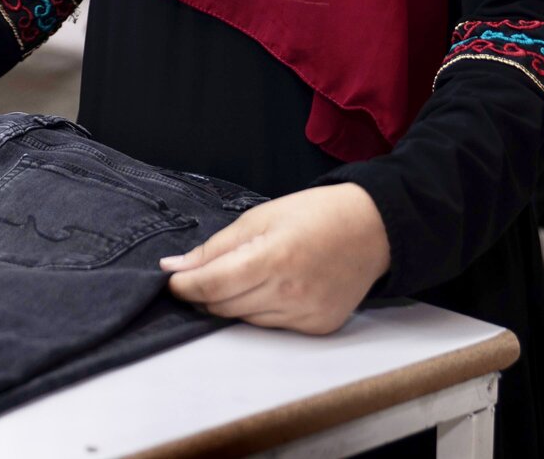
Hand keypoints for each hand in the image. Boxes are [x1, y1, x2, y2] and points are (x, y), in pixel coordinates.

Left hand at [161, 183, 390, 334]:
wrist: (372, 229)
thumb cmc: (314, 215)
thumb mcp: (259, 218)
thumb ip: (215, 247)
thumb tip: (174, 267)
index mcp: (274, 258)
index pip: (212, 285)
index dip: (184, 286)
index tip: (172, 281)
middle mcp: (291, 293)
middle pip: (224, 307)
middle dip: (203, 294)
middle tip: (199, 277)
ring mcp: (306, 315)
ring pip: (244, 320)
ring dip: (231, 303)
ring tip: (241, 277)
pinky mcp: (318, 328)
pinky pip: (272, 327)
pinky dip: (260, 310)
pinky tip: (270, 289)